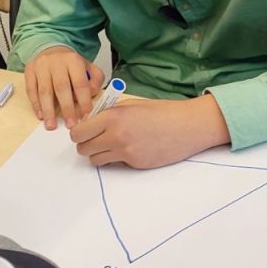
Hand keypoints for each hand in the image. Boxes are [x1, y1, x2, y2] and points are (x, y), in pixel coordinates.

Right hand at [24, 46, 103, 128]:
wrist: (51, 50)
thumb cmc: (71, 65)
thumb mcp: (88, 67)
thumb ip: (95, 79)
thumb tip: (92, 94)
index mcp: (73, 60)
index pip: (80, 82)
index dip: (83, 100)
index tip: (86, 115)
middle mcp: (56, 62)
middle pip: (61, 87)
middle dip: (66, 108)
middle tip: (70, 125)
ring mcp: (41, 66)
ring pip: (44, 91)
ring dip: (48, 110)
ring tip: (51, 125)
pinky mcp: (29, 71)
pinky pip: (31, 90)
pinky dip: (36, 104)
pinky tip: (41, 115)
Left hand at [68, 94, 229, 168]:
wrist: (187, 126)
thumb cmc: (163, 112)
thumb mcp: (131, 104)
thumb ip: (109, 113)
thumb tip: (90, 121)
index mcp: (113, 117)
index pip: (79, 132)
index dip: (79, 133)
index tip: (84, 131)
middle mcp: (116, 136)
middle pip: (83, 148)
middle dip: (86, 144)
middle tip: (95, 139)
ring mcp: (125, 152)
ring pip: (95, 160)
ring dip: (99, 154)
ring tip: (111, 145)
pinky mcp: (135, 163)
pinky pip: (115, 163)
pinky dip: (117, 158)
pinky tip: (130, 148)